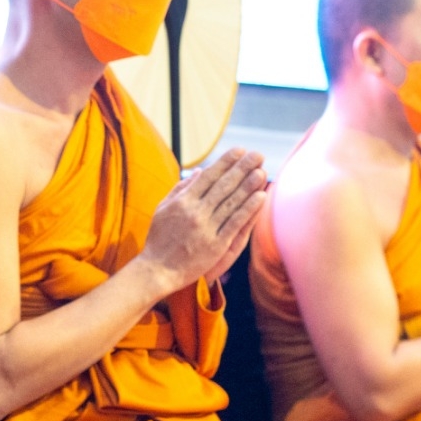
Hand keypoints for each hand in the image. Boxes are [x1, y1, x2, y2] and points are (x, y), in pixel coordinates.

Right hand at [139, 149, 267, 291]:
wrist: (158, 270)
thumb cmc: (159, 239)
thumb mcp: (163, 208)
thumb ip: (181, 188)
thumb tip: (199, 171)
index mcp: (183, 201)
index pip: (209, 176)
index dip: (225, 162)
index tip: (240, 150)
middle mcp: (196, 212)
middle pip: (223, 186)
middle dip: (242, 168)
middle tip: (257, 154)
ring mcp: (207, 228)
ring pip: (232, 202)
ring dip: (249, 185)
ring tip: (262, 171)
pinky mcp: (216, 245)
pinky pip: (236, 223)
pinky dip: (249, 209)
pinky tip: (260, 197)